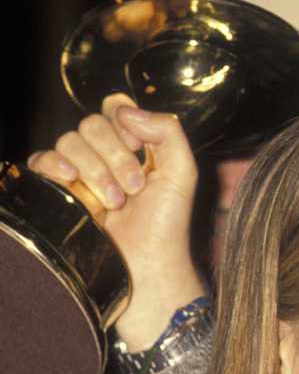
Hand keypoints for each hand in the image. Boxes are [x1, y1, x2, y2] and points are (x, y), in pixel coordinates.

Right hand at [28, 93, 204, 348]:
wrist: (144, 265)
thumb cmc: (166, 224)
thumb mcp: (182, 172)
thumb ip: (167, 131)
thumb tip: (124, 108)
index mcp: (135, 146)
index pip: (117, 109)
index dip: (125, 119)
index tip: (140, 146)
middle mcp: (105, 155)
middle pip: (92, 123)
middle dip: (115, 153)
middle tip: (134, 187)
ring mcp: (79, 172)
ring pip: (69, 141)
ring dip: (95, 169)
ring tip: (115, 201)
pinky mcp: (57, 190)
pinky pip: (41, 160)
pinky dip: (54, 165)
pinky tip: (72, 182)